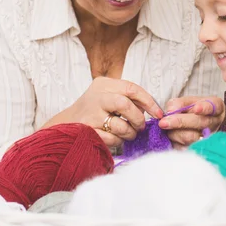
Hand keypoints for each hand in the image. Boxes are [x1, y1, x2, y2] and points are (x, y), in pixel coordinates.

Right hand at [44, 77, 163, 149]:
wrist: (66, 124)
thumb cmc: (94, 109)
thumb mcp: (108, 95)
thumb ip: (128, 97)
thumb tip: (153, 109)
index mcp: (103, 84)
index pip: (131, 88)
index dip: (149, 102)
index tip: (158, 114)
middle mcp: (96, 97)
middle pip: (125, 104)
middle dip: (138, 118)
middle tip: (140, 126)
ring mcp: (90, 115)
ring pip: (120, 125)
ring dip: (130, 133)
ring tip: (129, 134)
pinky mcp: (87, 131)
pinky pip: (111, 139)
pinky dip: (118, 141)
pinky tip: (115, 138)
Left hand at [159, 96, 224, 148]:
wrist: (195, 123)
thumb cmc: (192, 109)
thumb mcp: (187, 101)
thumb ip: (179, 103)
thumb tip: (170, 110)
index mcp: (216, 108)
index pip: (213, 107)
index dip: (205, 108)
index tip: (196, 108)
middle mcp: (214, 123)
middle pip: (200, 122)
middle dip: (180, 122)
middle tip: (163, 122)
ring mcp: (208, 137)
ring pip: (192, 137)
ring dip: (175, 132)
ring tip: (165, 127)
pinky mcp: (198, 148)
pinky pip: (185, 147)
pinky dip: (175, 142)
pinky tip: (168, 136)